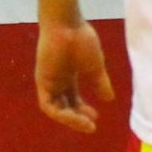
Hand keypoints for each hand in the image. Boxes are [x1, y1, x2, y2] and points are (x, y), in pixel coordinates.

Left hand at [35, 18, 115, 132]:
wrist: (67, 25)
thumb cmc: (81, 40)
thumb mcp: (95, 67)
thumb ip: (100, 83)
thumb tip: (109, 99)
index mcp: (68, 75)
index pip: (72, 99)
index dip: (83, 110)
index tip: (96, 117)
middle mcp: (56, 80)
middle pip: (64, 106)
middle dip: (77, 118)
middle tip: (91, 126)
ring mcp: (48, 81)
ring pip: (56, 109)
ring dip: (71, 120)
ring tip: (87, 125)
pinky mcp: (42, 82)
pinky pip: (48, 106)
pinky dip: (62, 114)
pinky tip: (76, 118)